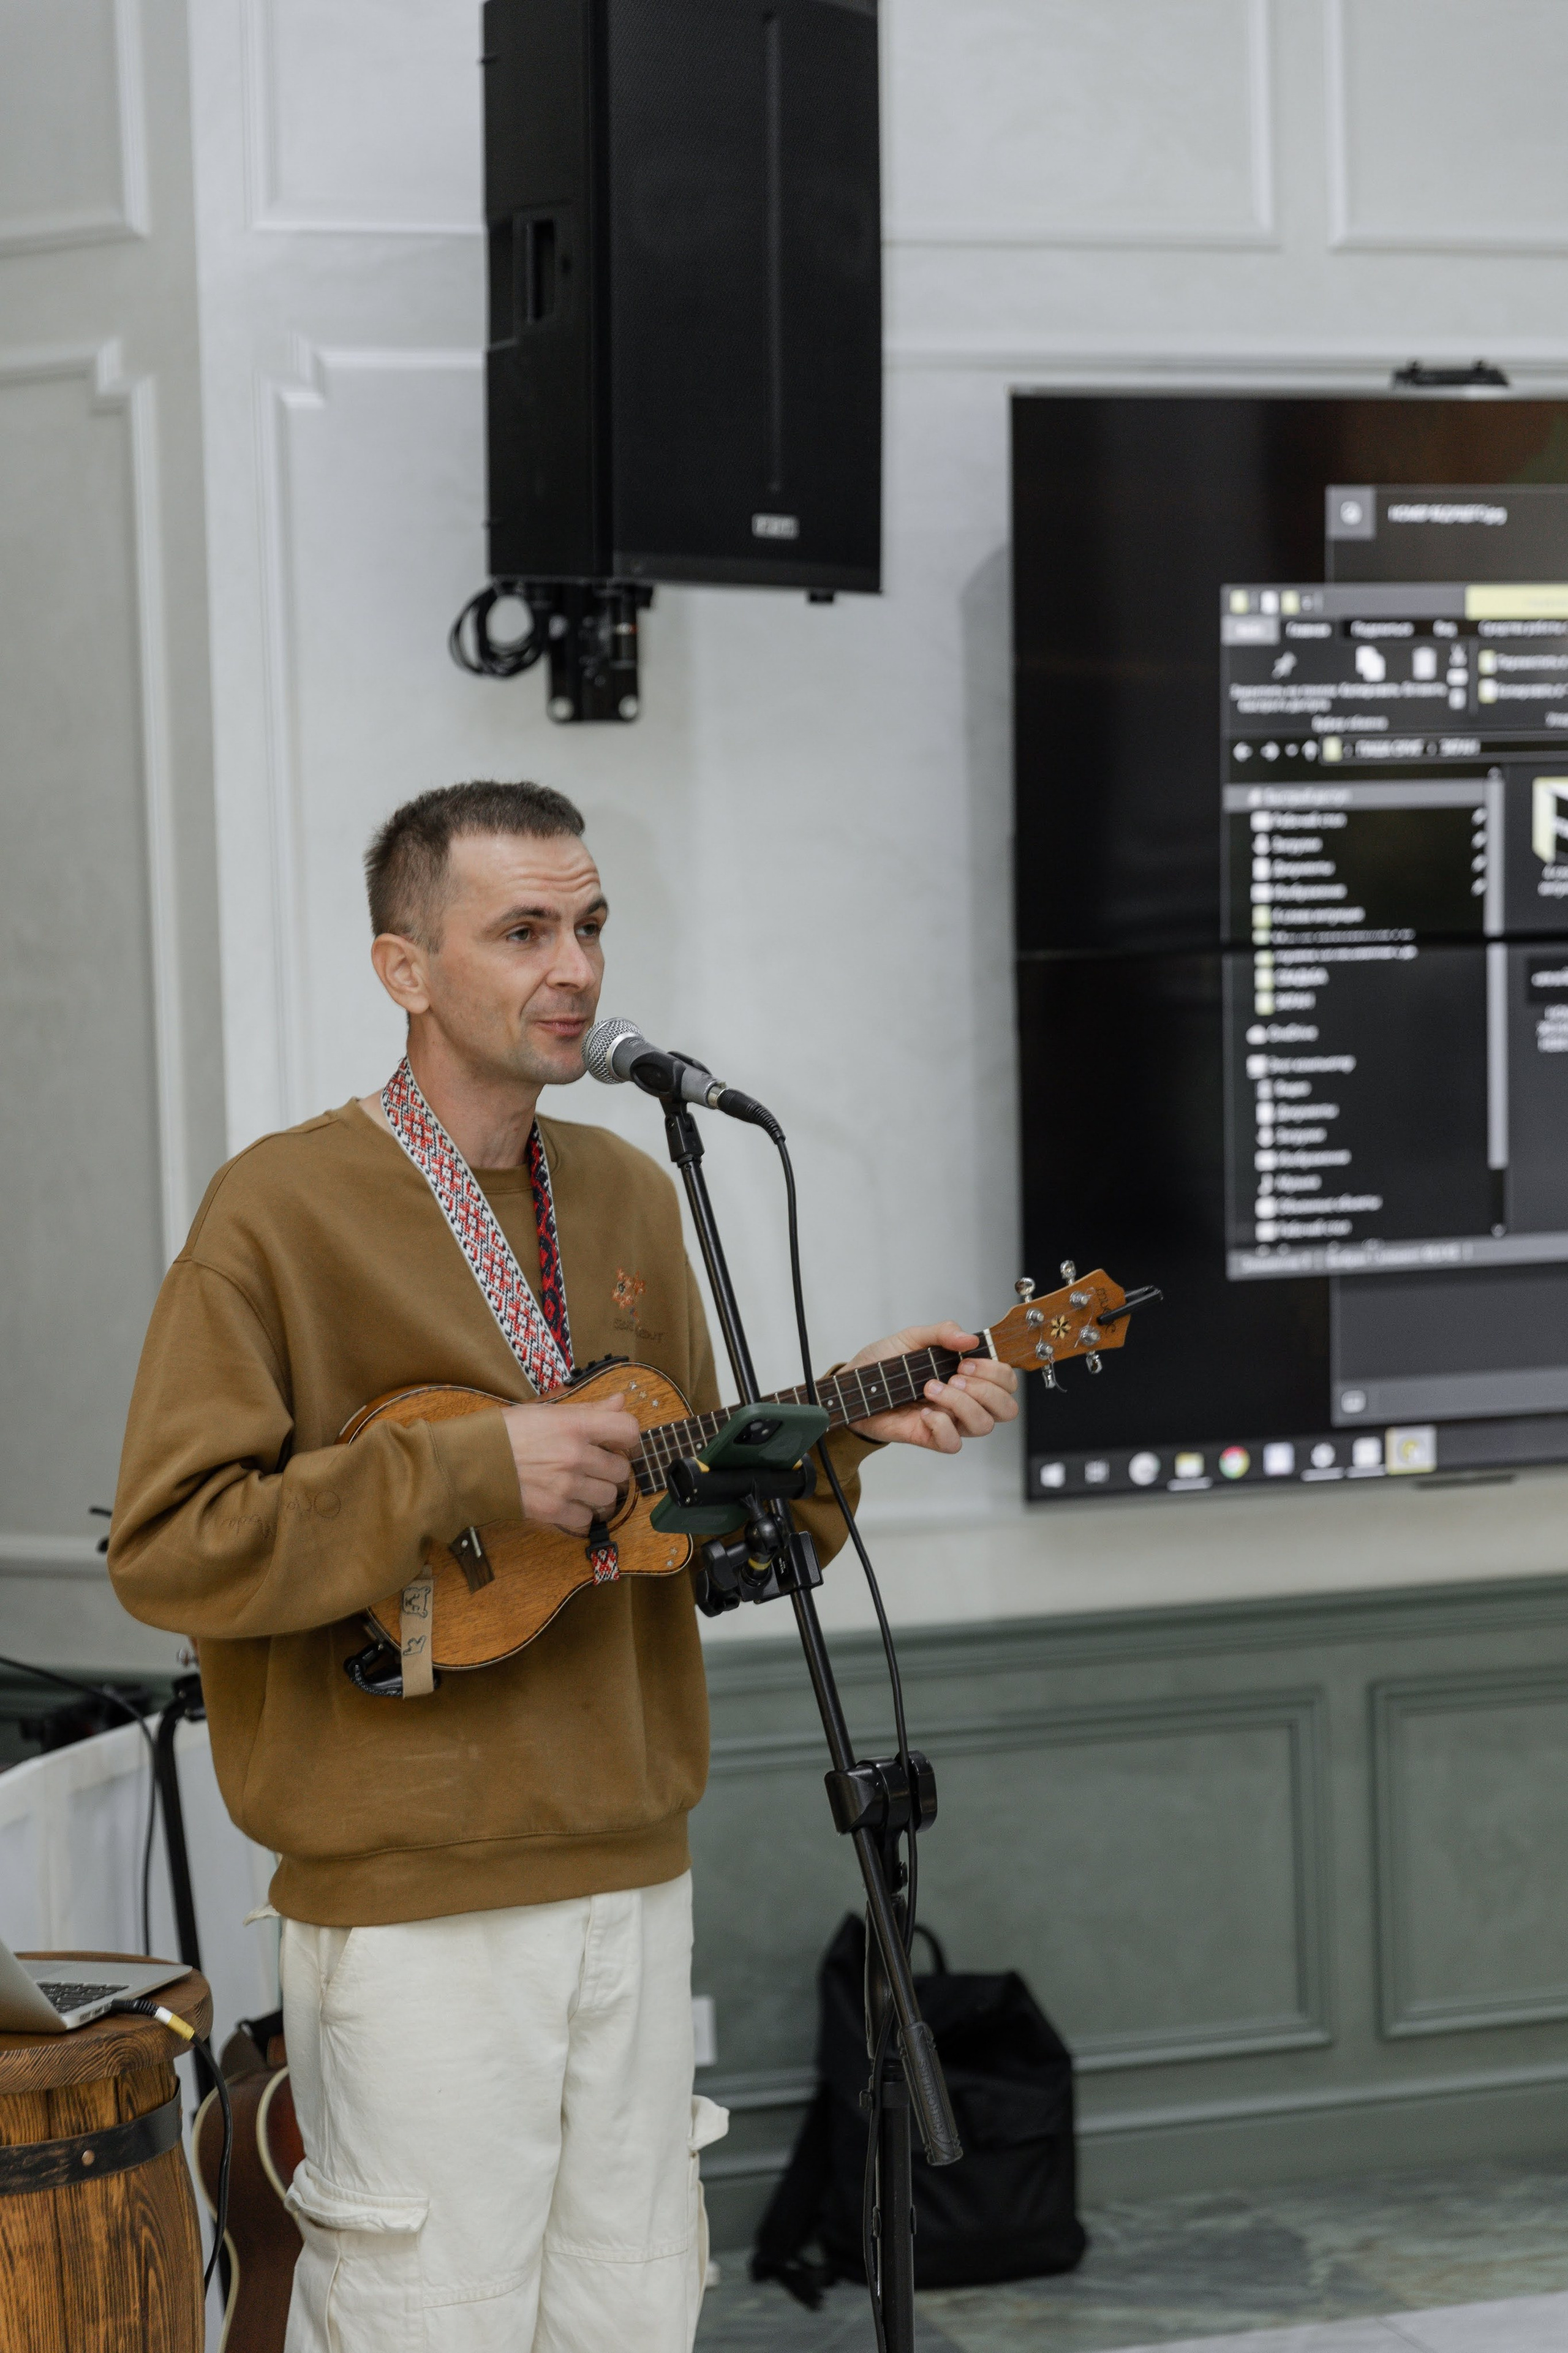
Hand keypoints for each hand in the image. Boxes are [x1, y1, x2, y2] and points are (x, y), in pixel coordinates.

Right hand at [499, 1398, 639, 1534]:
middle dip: (612, 1470)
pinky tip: (567, 1503)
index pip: (628, 1430)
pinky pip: (585, 1520)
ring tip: (583, 1487)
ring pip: (608, 1497)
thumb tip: (620, 1402)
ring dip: (599, 1494)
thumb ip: (588, 1410)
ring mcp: (565, 1486)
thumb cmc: (506, 1432)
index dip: (629, 1438)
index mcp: (574, 1425)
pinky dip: (580, 1514)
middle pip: (621, 1470)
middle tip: (595, 1468)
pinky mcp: (552, 1511)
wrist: (470, 1461)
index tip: (620, 1444)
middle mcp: (574, 1455)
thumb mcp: (547, 1411)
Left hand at [843, 1322, 1018, 1452]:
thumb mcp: (912, 1337)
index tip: (966, 1360)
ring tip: (931, 1388)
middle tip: (955, 1374)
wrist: (855, 1386)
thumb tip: (969, 1338)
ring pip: (983, 1425)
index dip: (997, 1372)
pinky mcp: (930, 1437)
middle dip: (986, 1389)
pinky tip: (924, 1412)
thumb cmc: (885, 1364)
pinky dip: (942, 1425)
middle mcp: (965, 1401)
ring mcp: (950, 1421)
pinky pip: (953, 1443)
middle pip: (1007, 1409)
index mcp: (968, 1376)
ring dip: (961, 1403)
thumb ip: (942, 1333)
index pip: (1007, 1382)